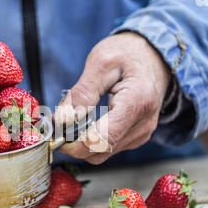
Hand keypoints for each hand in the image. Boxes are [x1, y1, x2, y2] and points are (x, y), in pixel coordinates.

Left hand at [55, 32, 170, 163]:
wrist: (153, 56)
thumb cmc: (127, 54)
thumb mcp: (100, 63)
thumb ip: (81, 94)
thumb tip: (63, 121)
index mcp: (137, 102)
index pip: (101, 140)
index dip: (73, 143)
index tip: (54, 132)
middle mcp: (143, 124)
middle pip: (99, 151)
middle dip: (72, 144)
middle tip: (55, 124)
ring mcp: (141, 134)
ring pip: (101, 154)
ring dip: (80, 143)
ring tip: (68, 120)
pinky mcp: (136, 138)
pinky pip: (107, 148)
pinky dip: (90, 141)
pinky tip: (84, 123)